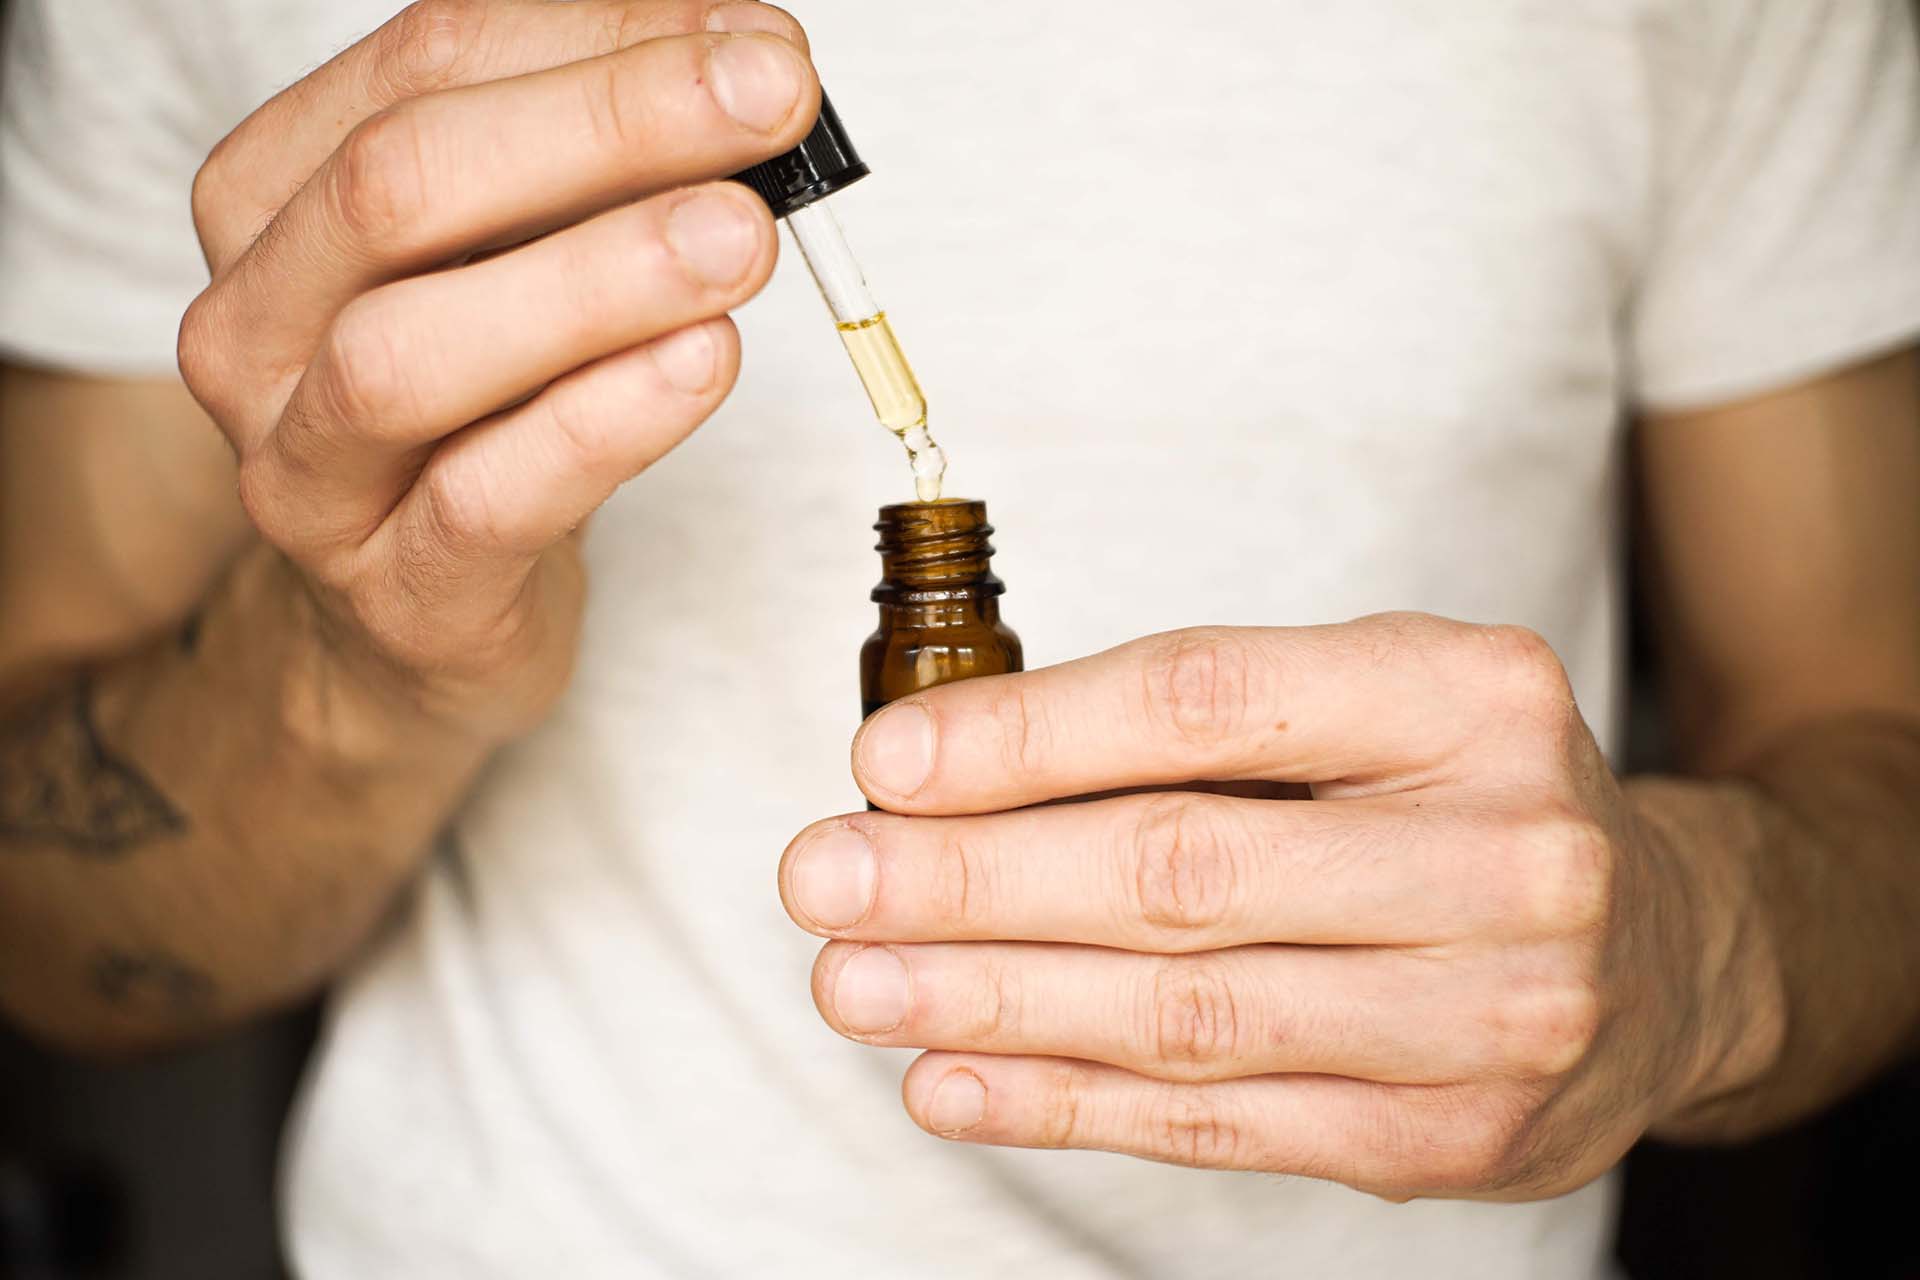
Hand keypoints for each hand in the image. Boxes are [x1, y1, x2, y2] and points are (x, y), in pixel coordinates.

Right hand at [178, 1, 816, 739]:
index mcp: (273, 198)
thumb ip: (597, 164)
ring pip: (409, 353)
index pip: (424, 67)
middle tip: (768, 103)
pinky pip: (484, 500)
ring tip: (742, 238)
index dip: (601, 38)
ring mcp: (306, 471)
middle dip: (605, 126)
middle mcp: (257, 327)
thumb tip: (748, 65)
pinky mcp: (392, 589)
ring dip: (597, 279)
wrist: (424, 613)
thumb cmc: (483, 410)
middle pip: (400, 187)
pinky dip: (600, 425)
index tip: (757, 45)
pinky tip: (703, 361)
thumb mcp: (518, 259)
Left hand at [780, 615, 1777, 1199]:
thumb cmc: (1460, 800)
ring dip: (991, 1003)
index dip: (1027, 734)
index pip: (1207, 703)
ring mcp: (1488, 1013)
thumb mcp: (1368, 707)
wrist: (1655, 952)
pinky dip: (1066, 1105)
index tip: (885, 761)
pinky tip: (954, 1080)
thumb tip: (939, 770)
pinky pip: (1217, 1126)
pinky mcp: (1451, 1138)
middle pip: (1181, 867)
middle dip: (972, 880)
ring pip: (1185, 1012)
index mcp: (1469, 695)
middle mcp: (1502, 851)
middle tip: (824, 877)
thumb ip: (1189, 731)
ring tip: (853, 983)